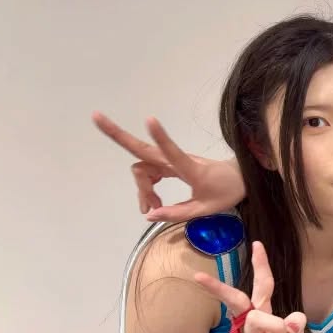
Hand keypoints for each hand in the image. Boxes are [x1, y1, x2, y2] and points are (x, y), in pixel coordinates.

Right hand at [93, 111, 245, 220]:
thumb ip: (178, 213)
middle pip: (143, 149)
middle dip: (118, 134)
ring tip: (151, 208)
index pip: (173, 151)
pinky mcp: (170, 165)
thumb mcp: (206, 209)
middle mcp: (177, 161)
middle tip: (95, 116)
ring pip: (143, 168)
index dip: (161, 137)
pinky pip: (149, 173)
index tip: (149, 119)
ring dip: (142, 188)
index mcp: (190, 169)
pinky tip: (152, 203)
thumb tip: (149, 216)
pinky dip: (146, 188)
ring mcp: (171, 161)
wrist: (238, 179)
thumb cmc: (225, 191)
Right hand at [194, 241, 305, 332]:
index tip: (256, 243)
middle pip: (239, 301)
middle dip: (221, 289)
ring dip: (279, 325)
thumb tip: (294, 321)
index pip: (261, 285)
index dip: (260, 265)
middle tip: (199, 278)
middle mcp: (253, 324)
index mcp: (262, 313)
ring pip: (258, 319)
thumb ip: (295, 323)